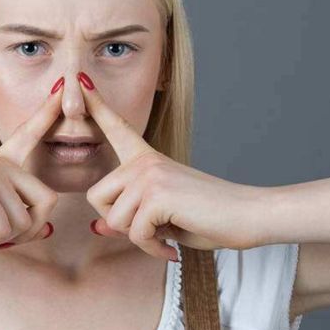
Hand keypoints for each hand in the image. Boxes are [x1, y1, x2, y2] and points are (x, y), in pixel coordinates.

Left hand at [80, 72, 268, 259]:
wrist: (249, 216)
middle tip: (152, 230)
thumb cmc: (210, 217)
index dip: (96, 106)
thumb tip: (97, 226)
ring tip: (167, 236)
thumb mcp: (162, 217)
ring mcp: (149, 174)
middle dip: (118, 223)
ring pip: (114, 220)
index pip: (116, 128)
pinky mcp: (157, 194)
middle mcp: (144, 160)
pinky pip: (135, 233)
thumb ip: (130, 217)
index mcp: (147, 158)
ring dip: (140, 239)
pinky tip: (172, 247)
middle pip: (97, 197)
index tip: (80, 81)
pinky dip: (152, 247)